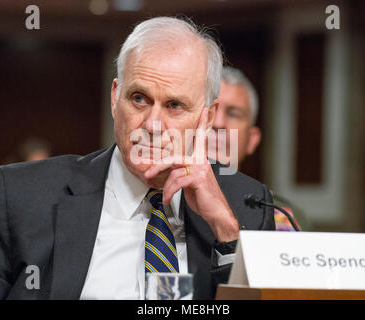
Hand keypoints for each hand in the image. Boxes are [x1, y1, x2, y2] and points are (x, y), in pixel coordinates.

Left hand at [144, 108, 238, 241]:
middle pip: (174, 156)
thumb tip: (169, 173)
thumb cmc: (204, 198)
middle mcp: (201, 161)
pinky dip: (169, 192)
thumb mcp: (191, 183)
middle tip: (147, 173)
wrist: (217, 213)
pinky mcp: (198, 179)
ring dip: (165, 186)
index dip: (203, 123)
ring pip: (173, 171)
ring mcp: (200, 169)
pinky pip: (176, 182)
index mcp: (200, 160)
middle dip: (158, 165)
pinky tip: (168, 199)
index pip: (201, 138)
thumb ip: (181, 173)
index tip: (206, 109)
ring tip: (163, 196)